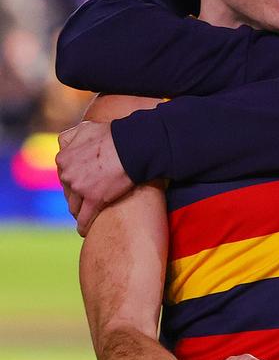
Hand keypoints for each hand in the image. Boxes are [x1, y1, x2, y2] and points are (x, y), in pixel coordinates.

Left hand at [56, 121, 132, 235]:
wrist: (133, 146)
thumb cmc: (113, 135)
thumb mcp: (85, 128)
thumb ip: (70, 137)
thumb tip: (63, 145)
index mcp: (63, 158)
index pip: (63, 175)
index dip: (72, 181)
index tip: (80, 186)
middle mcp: (67, 174)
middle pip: (68, 192)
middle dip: (75, 197)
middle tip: (84, 202)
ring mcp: (80, 188)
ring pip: (74, 206)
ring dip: (78, 212)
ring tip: (84, 217)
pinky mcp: (94, 200)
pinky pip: (85, 218)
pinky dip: (84, 226)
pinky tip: (84, 231)